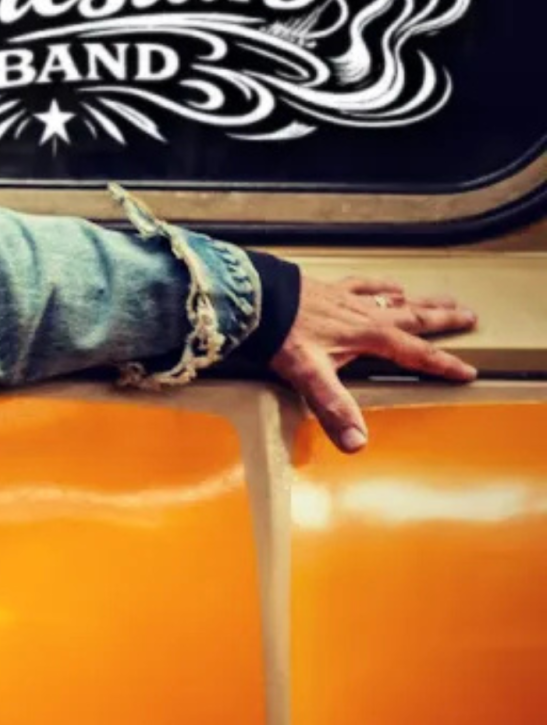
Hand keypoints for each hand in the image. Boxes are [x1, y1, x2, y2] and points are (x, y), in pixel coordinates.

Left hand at [270, 275, 476, 453]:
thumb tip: (356, 441)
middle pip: (415, 317)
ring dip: (421, 301)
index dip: (443, 364)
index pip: (416, 354)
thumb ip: (335, 407)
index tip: (468, 372)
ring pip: (395, 298)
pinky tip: (388, 284)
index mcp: (369, 337)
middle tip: (471, 316)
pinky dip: (381, 285)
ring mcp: (348, 299)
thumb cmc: (280, 334)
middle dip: (444, 320)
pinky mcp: (329, 289)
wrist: (253, 298)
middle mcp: (365, 314)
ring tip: (441, 299)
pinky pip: (364, 284)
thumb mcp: (310, 376)